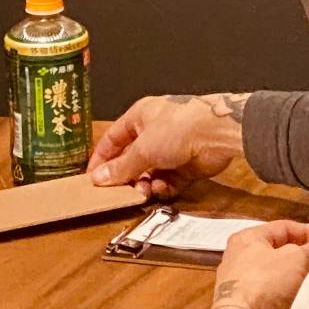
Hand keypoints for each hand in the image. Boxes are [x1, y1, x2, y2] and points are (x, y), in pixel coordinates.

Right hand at [89, 94, 248, 195]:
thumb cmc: (180, 126)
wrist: (217, 133)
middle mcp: (156, 131)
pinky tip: (162, 188)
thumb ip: (121, 167)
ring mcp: (173, 148)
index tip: (92, 178)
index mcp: (141, 116)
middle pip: (132, 159)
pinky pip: (169, 181)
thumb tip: (99, 178)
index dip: (101, 158)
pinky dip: (164, 187)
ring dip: (145, 184)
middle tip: (120, 191)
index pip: (113, 138)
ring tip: (144, 190)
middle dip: (126, 177)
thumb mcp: (142, 149)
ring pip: (150, 173)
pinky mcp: (188, 165)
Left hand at [209, 220, 308, 308]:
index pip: (284, 228)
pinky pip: (270, 294)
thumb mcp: (296, 258)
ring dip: (295, 276)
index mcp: (247, 238)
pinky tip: (300, 297)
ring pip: (276, 274)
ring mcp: (238, 283)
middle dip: (303, 255)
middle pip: (279, 251)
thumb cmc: (266, 282)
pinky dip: (285, 294)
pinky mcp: (242, 305)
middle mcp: (238, 257)